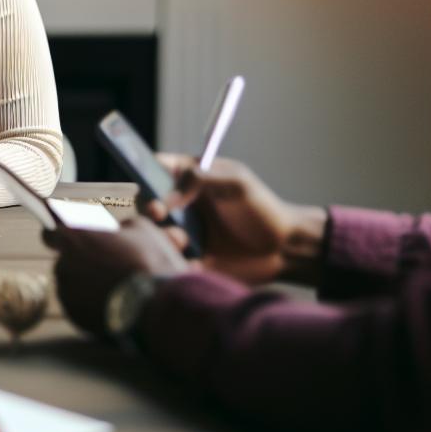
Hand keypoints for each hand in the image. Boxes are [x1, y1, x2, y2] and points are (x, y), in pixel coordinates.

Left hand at [44, 219, 190, 338]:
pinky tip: (116, 303)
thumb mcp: (141, 228)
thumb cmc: (149, 261)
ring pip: (74, 285)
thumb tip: (118, 232)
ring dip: (89, 285)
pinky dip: (93, 304)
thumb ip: (119, 227)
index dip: (62, 237)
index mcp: (73, 238)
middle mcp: (62, 265)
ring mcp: (67, 294)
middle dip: (84, 263)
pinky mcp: (75, 317)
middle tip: (110, 266)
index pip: (50, 234)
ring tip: (117, 287)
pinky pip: (81, 305)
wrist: (157, 306)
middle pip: (67, 262)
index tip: (73, 240)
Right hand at [152, 155, 326, 286]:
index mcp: (193, 178)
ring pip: (156, 233)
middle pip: (149, 202)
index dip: (146, 172)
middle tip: (159, 214)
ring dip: (163, 236)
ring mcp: (187, 231)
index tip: (149, 184)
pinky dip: (177, 261)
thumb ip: (201, 179)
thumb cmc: (263, 209)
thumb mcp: (236, 183)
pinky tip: (195, 263)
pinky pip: (172, 260)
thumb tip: (167, 196)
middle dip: (149, 208)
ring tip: (182, 242)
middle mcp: (184, 204)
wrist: (284, 249)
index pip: (158, 168)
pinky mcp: (191, 257)